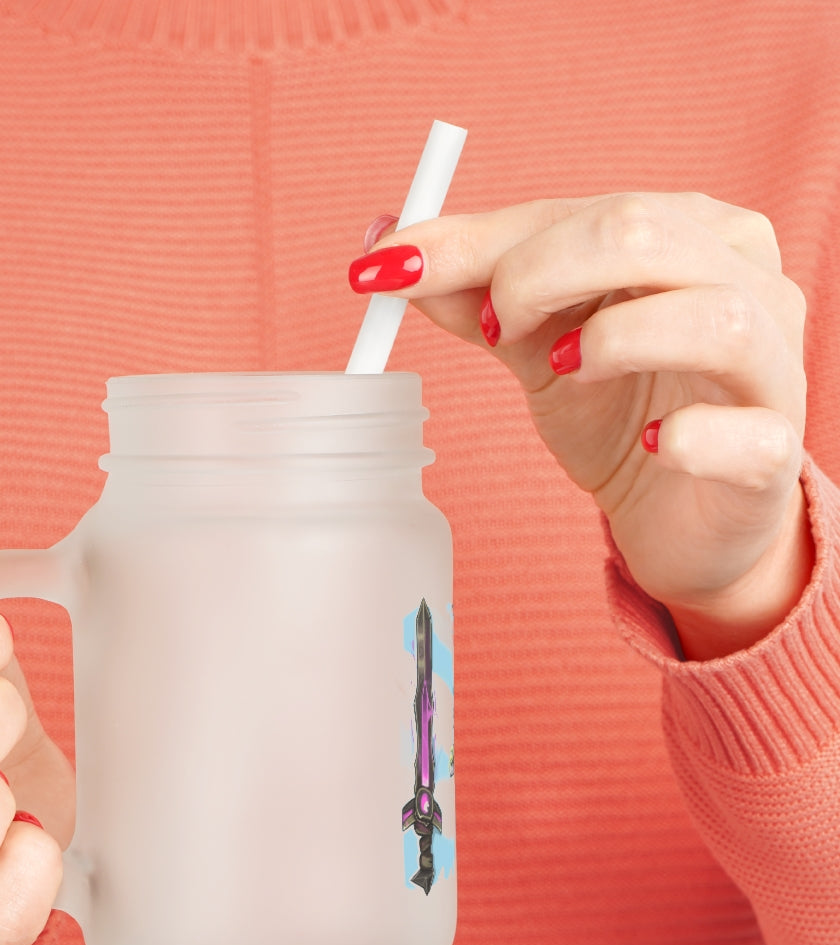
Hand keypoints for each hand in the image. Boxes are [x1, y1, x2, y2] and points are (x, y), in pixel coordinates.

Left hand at [352, 193, 812, 658]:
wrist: (679, 514)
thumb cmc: (618, 412)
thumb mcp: (536, 345)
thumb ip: (474, 295)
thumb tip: (387, 249)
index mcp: (687, 234)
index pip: (578, 211)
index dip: (477, 240)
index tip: (389, 269)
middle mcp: (745, 280)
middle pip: (643, 234)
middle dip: (537, 274)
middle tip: (492, 329)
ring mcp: (772, 366)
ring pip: (714, 317)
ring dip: (613, 340)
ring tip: (562, 371)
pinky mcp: (774, 453)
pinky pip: (747, 434)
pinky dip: (690, 437)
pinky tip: (653, 446)